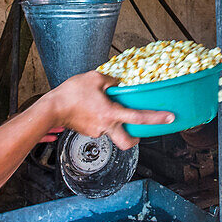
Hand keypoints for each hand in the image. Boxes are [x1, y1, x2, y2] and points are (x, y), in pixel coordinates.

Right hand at [43, 71, 172, 149]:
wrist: (51, 108)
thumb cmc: (71, 93)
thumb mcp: (94, 78)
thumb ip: (111, 80)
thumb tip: (118, 82)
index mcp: (111, 113)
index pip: (139, 118)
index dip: (157, 118)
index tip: (170, 118)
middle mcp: (106, 126)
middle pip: (128, 142)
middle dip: (135, 140)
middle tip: (138, 132)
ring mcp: (96, 131)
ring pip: (113, 133)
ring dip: (115, 125)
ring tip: (108, 110)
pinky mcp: (88, 132)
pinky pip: (100, 128)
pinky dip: (101, 120)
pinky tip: (94, 110)